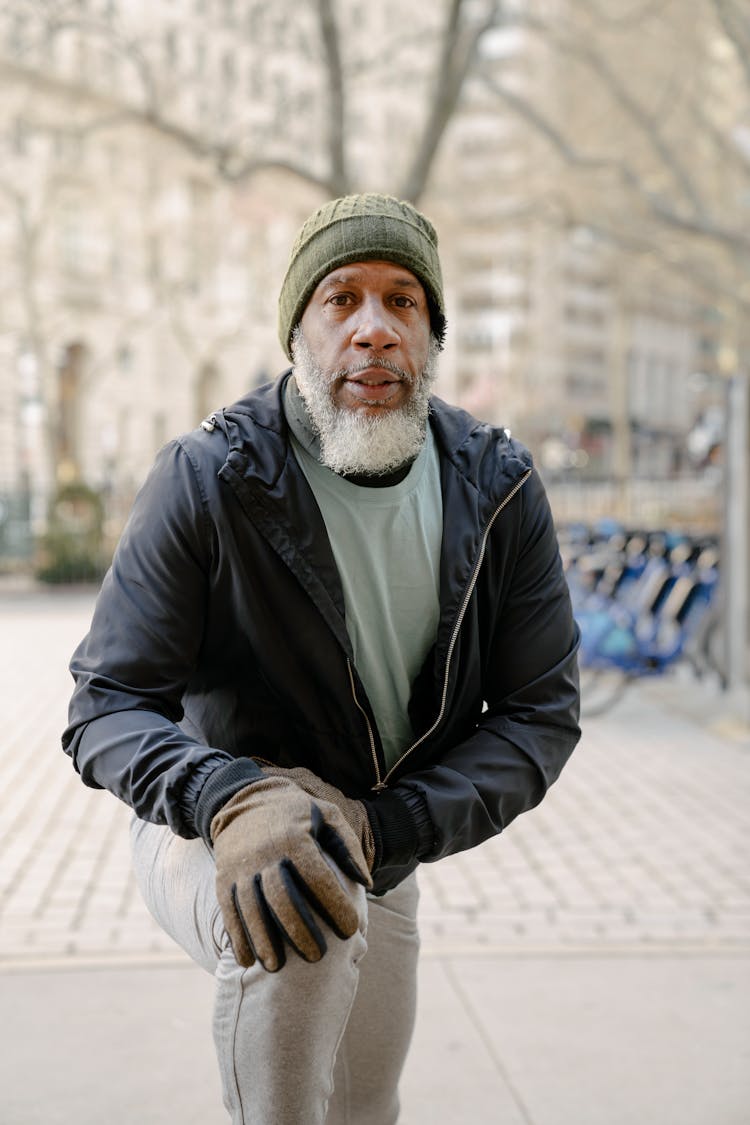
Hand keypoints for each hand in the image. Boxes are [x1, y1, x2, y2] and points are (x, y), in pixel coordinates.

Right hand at [211, 776, 371, 971]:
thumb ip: (348, 846)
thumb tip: (366, 883)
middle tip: (318, 958)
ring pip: (251, 909)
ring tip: (277, 968)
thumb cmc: (295, 813)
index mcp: (294, 839)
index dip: (336, 905)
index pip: (317, 878)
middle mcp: (264, 854)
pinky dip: (237, 938)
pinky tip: (248, 961)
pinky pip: (228, 912)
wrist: (242, 798)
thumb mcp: (327, 815)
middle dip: (299, 931)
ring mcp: (240, 868)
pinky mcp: (222, 878)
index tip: (352, 930)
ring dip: (263, 941)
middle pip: (282, 898)